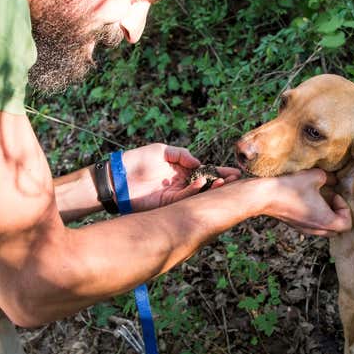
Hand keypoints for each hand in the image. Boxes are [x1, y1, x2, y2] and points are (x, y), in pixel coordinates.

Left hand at [119, 143, 240, 211]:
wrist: (118, 177)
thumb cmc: (138, 160)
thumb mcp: (162, 150)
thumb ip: (182, 155)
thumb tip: (199, 163)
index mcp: (182, 170)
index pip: (206, 171)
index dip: (220, 172)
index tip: (235, 172)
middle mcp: (182, 183)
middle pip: (207, 184)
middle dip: (222, 182)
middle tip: (235, 180)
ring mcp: (176, 194)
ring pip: (199, 193)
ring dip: (212, 188)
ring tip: (223, 182)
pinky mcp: (168, 203)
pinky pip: (186, 197)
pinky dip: (195, 191)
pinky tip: (201, 183)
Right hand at [261, 169, 352, 236]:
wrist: (265, 196)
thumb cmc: (291, 187)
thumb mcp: (315, 176)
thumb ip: (328, 177)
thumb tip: (332, 179)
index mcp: (325, 221)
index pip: (346, 224)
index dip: (345, 208)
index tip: (334, 195)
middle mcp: (316, 229)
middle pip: (336, 229)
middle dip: (337, 214)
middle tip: (330, 199)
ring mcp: (304, 230)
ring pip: (324, 229)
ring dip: (326, 216)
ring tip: (319, 199)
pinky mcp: (295, 226)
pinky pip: (312, 226)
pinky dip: (315, 216)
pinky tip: (306, 201)